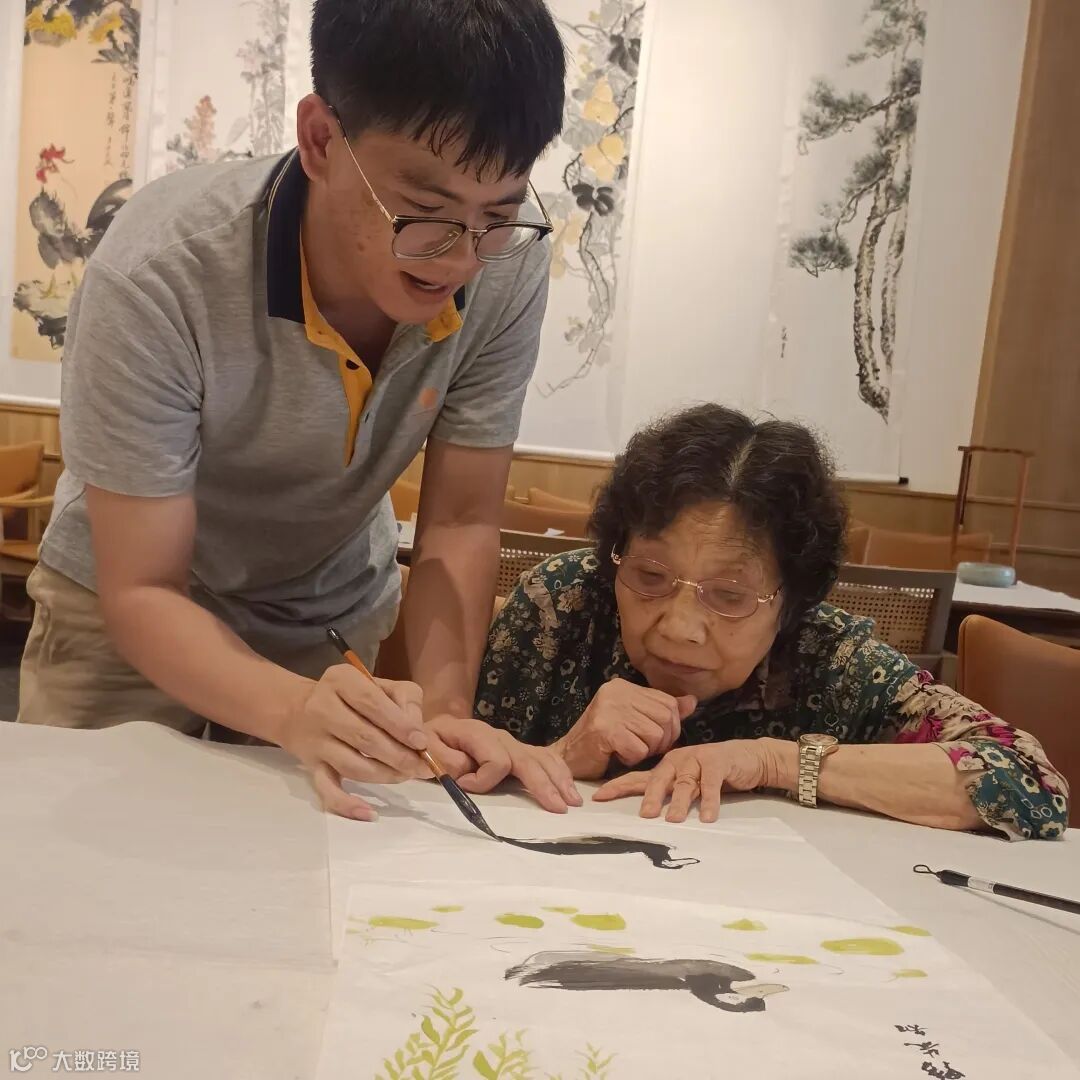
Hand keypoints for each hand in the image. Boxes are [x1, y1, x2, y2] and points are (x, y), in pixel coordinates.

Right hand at [277, 665, 429, 820]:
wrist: (297, 710)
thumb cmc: (349, 696)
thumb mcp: (376, 683)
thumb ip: (404, 698)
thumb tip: (418, 731)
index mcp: (342, 681)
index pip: (372, 703)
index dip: (399, 725)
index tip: (421, 742)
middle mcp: (322, 708)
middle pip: (364, 737)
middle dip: (399, 756)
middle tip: (423, 767)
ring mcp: (315, 741)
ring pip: (353, 765)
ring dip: (385, 775)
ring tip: (406, 776)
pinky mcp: (311, 767)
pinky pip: (326, 789)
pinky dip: (346, 805)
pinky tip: (368, 813)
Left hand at [426, 716, 582, 813]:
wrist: (430, 729)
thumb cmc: (428, 742)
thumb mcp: (426, 748)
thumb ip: (444, 759)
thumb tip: (468, 772)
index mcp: (476, 733)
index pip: (495, 759)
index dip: (483, 779)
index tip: (461, 785)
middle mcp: (499, 736)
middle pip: (526, 759)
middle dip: (543, 784)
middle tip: (558, 808)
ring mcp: (510, 742)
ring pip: (540, 758)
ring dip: (558, 779)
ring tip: (572, 801)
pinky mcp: (516, 750)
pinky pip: (543, 758)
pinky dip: (559, 772)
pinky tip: (570, 788)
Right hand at [553, 678, 696, 779]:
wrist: (567, 757)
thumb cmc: (602, 741)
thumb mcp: (634, 720)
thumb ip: (660, 710)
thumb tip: (692, 702)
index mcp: (623, 686)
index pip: (668, 702)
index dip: (670, 726)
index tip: (656, 738)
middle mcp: (615, 692)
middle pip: (665, 718)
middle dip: (661, 741)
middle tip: (643, 748)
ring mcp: (609, 709)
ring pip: (654, 735)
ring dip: (645, 751)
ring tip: (627, 750)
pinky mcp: (604, 729)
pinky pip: (638, 749)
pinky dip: (632, 759)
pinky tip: (616, 754)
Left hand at [593, 740, 781, 822]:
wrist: (748, 758)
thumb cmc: (712, 774)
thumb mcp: (687, 783)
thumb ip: (669, 794)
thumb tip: (644, 816)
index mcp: (666, 767)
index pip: (637, 777)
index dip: (618, 786)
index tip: (599, 797)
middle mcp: (678, 761)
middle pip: (659, 779)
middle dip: (650, 797)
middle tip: (645, 816)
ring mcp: (697, 760)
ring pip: (685, 784)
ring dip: (680, 803)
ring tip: (674, 821)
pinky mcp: (718, 764)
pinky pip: (711, 784)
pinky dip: (710, 801)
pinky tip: (708, 818)